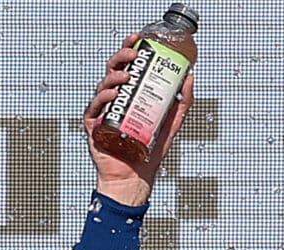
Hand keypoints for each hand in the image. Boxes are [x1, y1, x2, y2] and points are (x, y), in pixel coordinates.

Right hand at [84, 34, 191, 204]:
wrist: (136, 177)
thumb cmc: (149, 150)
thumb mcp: (172, 122)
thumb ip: (182, 101)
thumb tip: (190, 77)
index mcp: (129, 94)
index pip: (127, 66)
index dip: (130, 49)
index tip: (138, 38)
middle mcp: (114, 99)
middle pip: (113, 69)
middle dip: (121, 56)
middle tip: (133, 54)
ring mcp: (103, 111)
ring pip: (104, 85)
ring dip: (115, 76)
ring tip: (127, 76)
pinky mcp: (93, 125)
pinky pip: (95, 106)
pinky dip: (103, 97)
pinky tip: (114, 93)